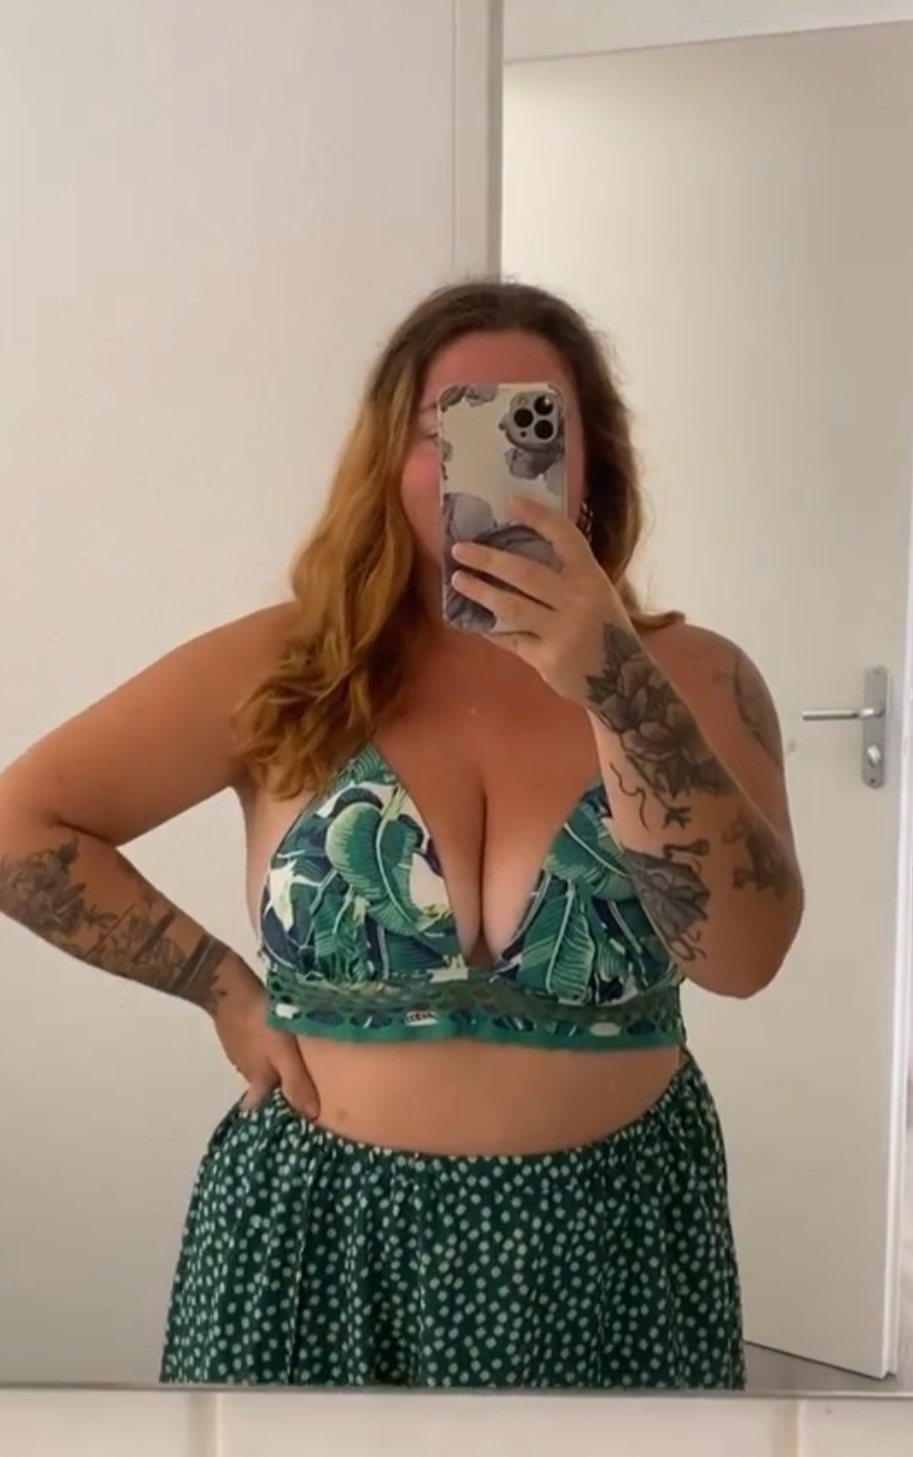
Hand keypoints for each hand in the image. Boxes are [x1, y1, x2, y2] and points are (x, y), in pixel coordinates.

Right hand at [211, 959, 318, 1119]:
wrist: (229, 990)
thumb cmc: (260, 1025)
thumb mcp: (284, 1055)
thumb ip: (296, 1082)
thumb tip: (311, 1115)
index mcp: (258, 1080)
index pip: (261, 1104)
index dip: (272, 1108)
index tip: (286, 1109)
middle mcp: (246, 1070)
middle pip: (262, 1084)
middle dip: (278, 1084)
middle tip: (301, 1077)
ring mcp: (238, 1049)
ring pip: (259, 1063)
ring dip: (273, 1061)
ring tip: (296, 1053)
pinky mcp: (236, 1030)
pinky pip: (255, 1044)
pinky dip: (266, 1044)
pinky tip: (279, 1033)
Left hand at [450, 495, 631, 702]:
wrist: (624, 680)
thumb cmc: (605, 630)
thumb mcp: (598, 594)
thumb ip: (569, 575)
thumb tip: (519, 548)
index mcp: (592, 578)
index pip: (565, 537)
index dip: (538, 518)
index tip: (510, 502)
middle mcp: (578, 601)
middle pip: (526, 573)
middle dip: (488, 559)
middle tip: (459, 549)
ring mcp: (562, 632)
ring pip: (511, 607)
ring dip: (480, 592)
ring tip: (457, 580)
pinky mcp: (548, 659)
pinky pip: (510, 639)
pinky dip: (490, 628)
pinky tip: (473, 618)